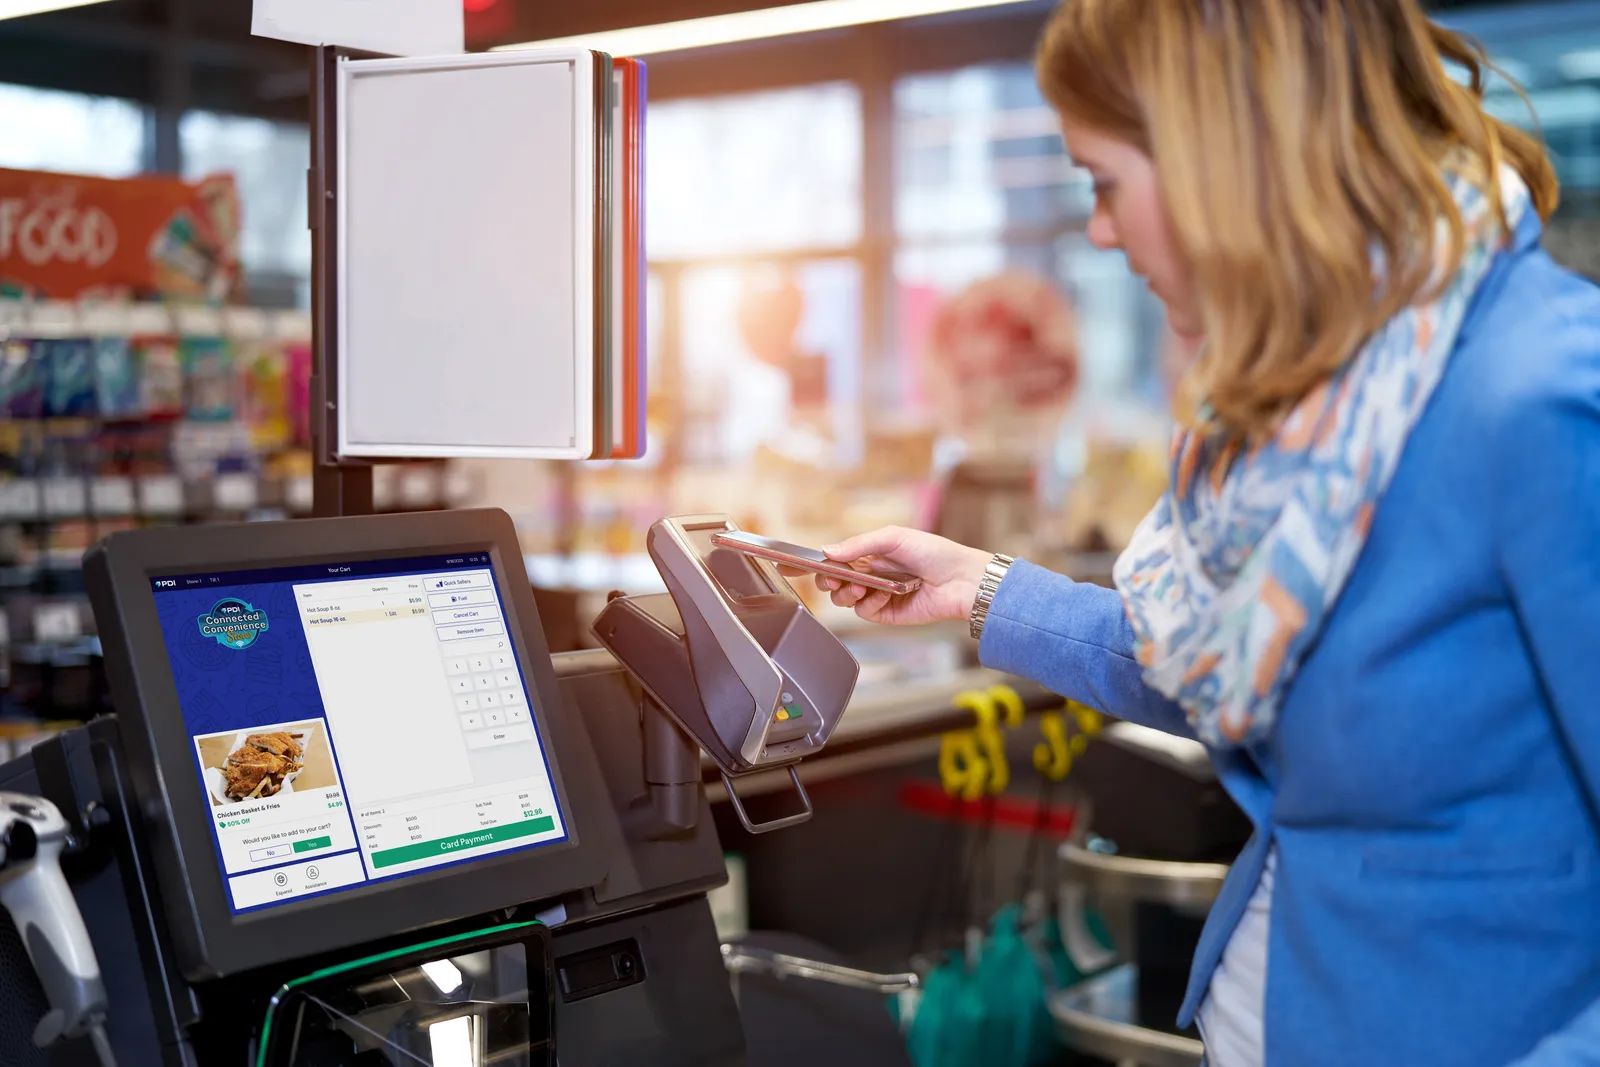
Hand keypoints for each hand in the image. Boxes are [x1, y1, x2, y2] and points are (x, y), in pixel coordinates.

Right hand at [813, 527, 991, 625]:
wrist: (961, 580)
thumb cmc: (935, 552)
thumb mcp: (894, 537)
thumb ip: (858, 544)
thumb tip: (827, 551)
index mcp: (869, 553)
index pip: (833, 558)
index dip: (812, 563)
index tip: (789, 564)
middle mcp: (869, 574)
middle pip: (832, 581)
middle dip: (828, 580)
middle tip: (836, 578)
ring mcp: (876, 595)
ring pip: (843, 599)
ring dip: (848, 592)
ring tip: (864, 586)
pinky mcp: (885, 613)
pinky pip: (863, 613)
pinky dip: (868, 604)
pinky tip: (882, 596)